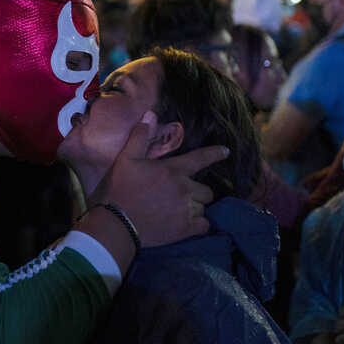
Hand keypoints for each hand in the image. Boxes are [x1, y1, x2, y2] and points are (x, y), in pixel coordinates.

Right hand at [96, 123, 227, 247]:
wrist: (117, 223)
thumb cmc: (120, 189)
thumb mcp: (126, 159)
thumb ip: (140, 137)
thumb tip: (150, 115)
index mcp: (173, 170)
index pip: (201, 158)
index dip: (215, 154)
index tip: (226, 151)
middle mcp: (184, 189)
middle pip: (206, 190)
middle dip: (197, 191)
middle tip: (183, 194)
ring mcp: (186, 210)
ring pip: (204, 207)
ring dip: (196, 207)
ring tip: (182, 210)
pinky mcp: (184, 229)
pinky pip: (204, 225)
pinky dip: (199, 224)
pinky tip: (189, 224)